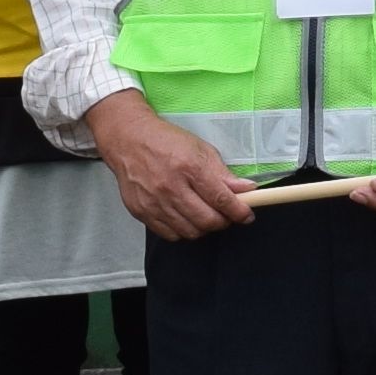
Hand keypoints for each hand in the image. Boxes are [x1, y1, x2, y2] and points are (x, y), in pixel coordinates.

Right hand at [95, 98, 252, 242]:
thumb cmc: (166, 142)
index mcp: (189, 167)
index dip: (239, 211)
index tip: (247, 215)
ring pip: (190, 232)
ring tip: (205, 215)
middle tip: (226, 215)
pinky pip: (170, 234)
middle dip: (224, 222)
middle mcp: (171, 187)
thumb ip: (223, 174)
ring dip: (204, 228)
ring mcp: (154, 202)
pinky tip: (186, 218)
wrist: (128, 140)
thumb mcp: (200, 149)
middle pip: (207, 221)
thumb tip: (247, 190)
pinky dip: (183, 230)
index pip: (221, 199)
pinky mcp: (142, 212)